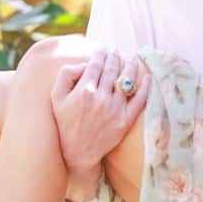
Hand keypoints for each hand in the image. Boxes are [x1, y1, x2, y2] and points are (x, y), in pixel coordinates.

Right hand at [51, 49, 149, 199]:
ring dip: (130, 65)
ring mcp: (115, 109)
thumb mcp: (56, 97)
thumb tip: (85, 64)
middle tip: (116, 50)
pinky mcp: (125, 120)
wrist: (78, 153)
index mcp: (84, 90)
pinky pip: (139, 99)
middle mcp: (101, 98)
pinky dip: (145, 86)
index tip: (103, 49)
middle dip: (115, 56)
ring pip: (127, 80)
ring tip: (130, 59)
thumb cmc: (65, 123)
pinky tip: (146, 76)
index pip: (96, 64)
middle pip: (112, 69)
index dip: (101, 53)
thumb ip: (66, 74)